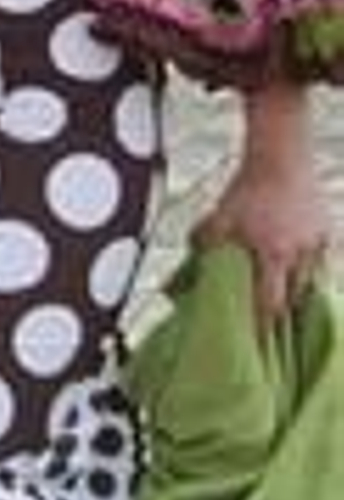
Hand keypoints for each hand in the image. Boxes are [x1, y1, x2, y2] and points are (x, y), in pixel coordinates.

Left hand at [193, 154, 330, 329]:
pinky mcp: (327, 233)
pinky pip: (321, 264)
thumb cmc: (244, 188)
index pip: (270, 303)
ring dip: (298, 295)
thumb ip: (201, 250)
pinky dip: (310, 274)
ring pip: (312, 284)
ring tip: (287, 307)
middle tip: (272, 331)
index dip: (263, 325)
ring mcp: (316, 244)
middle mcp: (299, 254)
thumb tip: (171, 284)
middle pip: (295, 299)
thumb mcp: (217, 220)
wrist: (281, 155)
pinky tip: (301, 279)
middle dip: (283, 314)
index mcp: (273, 254)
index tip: (257, 344)